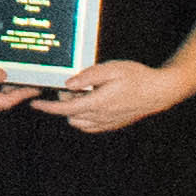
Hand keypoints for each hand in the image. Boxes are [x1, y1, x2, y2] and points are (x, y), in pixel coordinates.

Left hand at [32, 60, 189, 134]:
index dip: (48, 107)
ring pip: (79, 122)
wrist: (159, 91)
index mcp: (98, 103)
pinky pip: (90, 126)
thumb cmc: (137, 77)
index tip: (35, 103)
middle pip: (70, 115)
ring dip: (74, 110)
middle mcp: (100, 117)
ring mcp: (107, 123)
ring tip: (85, 92)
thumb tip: (68, 84)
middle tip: (73, 85)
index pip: (65, 108)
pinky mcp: (113, 124)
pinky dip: (84, 116)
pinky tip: (92, 101)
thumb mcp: (112, 69)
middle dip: (64, 102)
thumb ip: (88, 76)